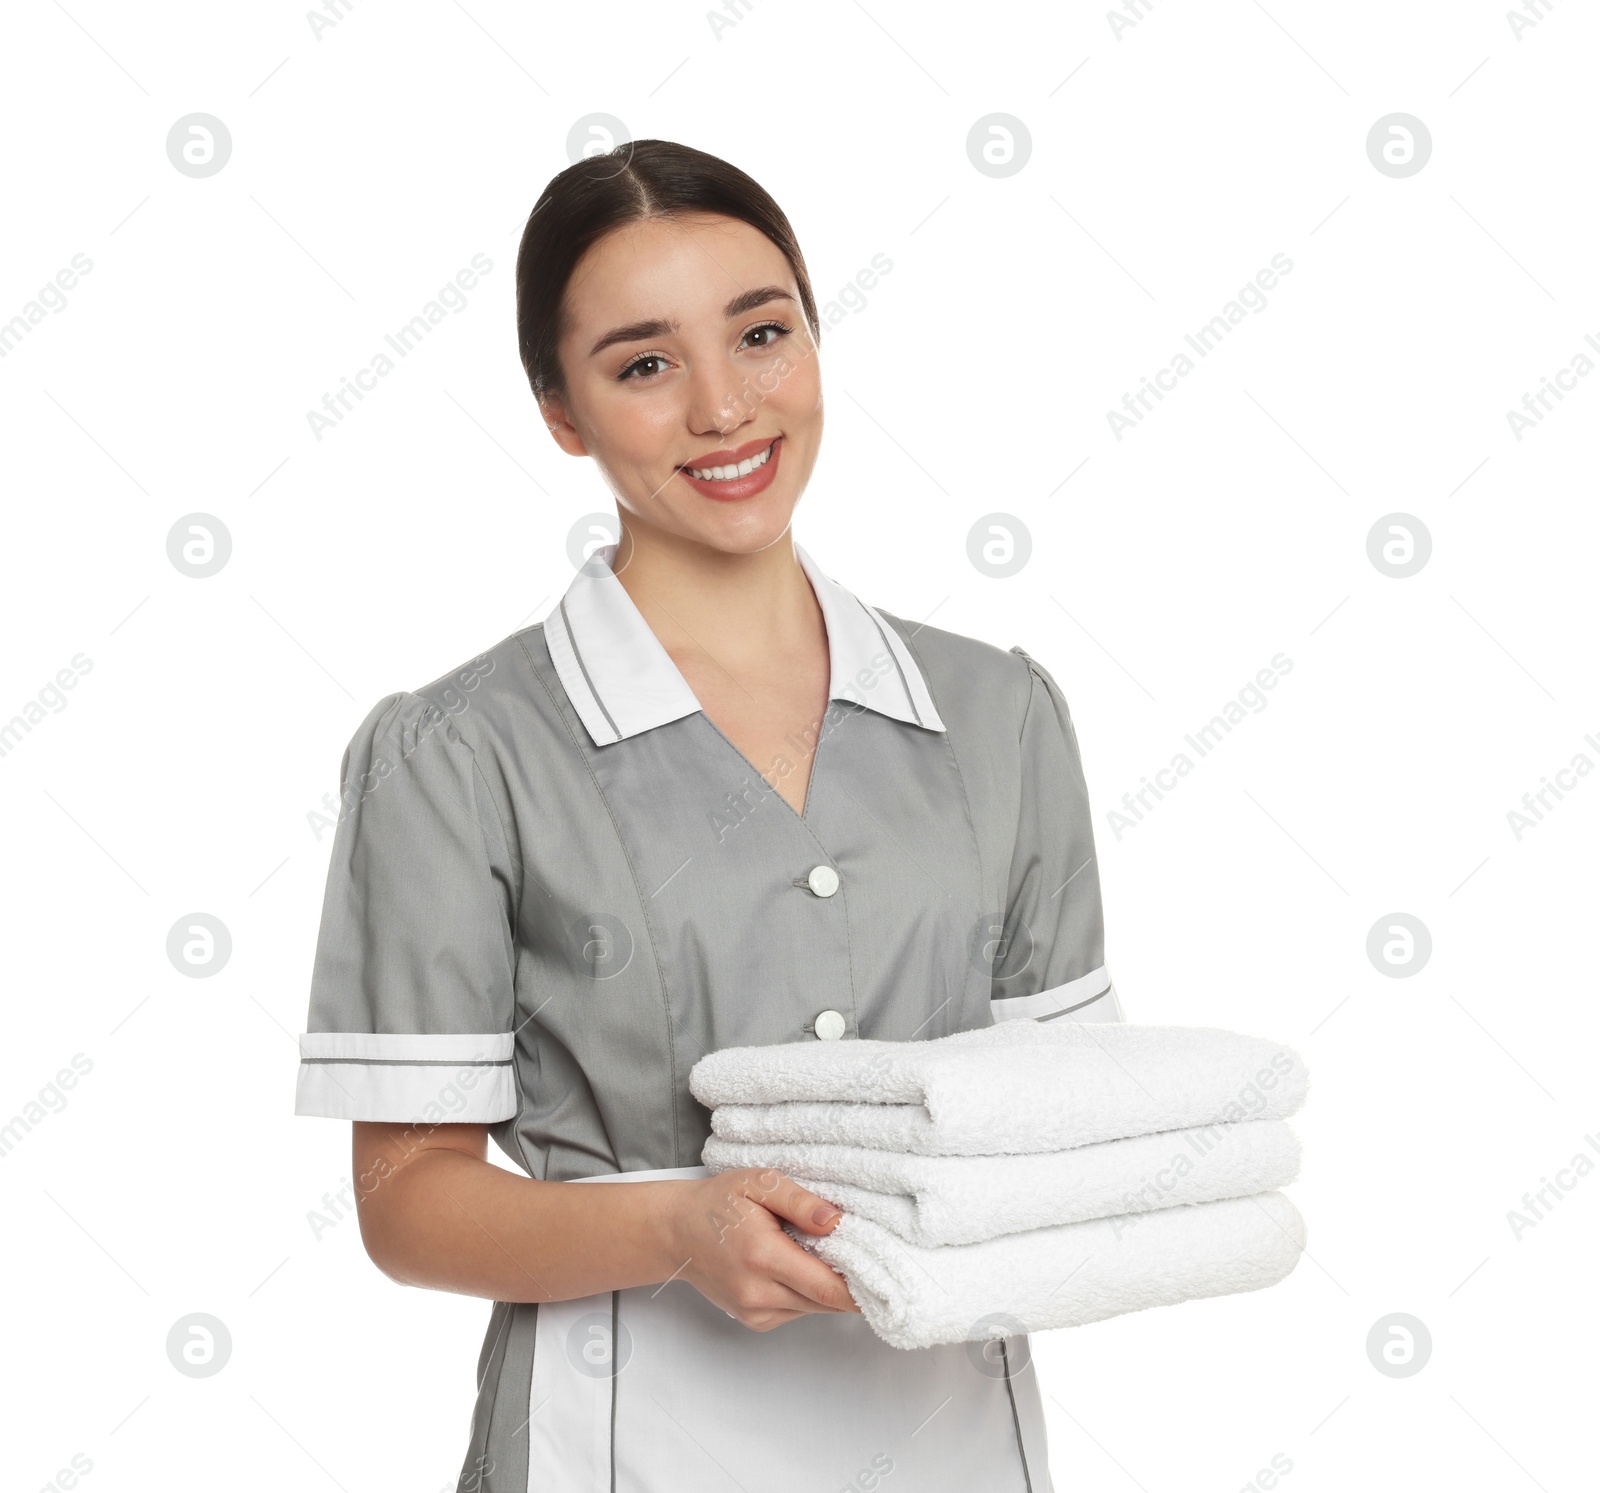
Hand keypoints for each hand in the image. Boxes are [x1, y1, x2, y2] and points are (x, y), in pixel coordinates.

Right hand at [654, 1167, 861, 1329]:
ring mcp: (755, 1311)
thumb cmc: (718, 1203)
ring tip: (831, 1254)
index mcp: (762, 1256)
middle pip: (827, 1301)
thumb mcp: (760, 1183)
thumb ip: (800, 1202)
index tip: (889, 1277)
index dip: (863, 1287)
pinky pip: (798, 1310)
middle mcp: (758, 1292)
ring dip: (829, 1287)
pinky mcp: (755, 1320)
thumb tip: (836, 1221)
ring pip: (816, 1308)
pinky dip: (809, 1292)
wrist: (678, 1232)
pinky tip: (800, 1266)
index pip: (828, 1287)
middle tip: (869, 1256)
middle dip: (852, 1283)